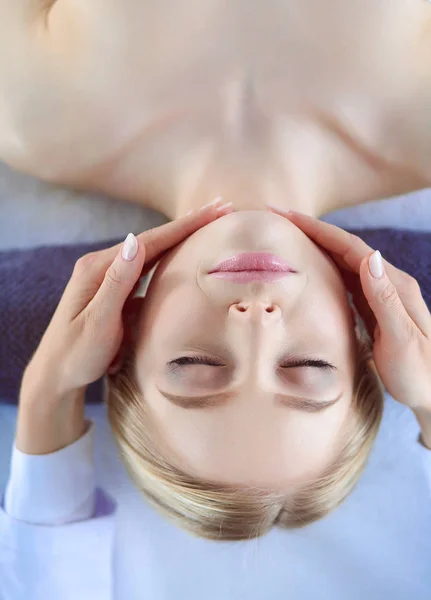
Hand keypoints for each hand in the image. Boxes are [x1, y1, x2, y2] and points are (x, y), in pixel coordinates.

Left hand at [26, 199, 232, 395]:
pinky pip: (147, 271)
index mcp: (98, 268)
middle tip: (221, 208)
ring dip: (181, 239)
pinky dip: (169, 260)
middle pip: (153, 241)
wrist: (55, 375)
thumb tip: (137, 240)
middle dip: (188, 225)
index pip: (150, 240)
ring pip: (152, 253)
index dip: (185, 225)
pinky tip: (183, 256)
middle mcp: (103, 266)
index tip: (215, 209)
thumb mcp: (98, 321)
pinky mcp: (114, 292)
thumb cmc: (76, 354)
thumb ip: (117, 282)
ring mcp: (108, 278)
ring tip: (208, 225)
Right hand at [267, 206, 430, 413]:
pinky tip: (311, 268)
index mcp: (394, 285)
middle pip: (345, 249)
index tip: (290, 216)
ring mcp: (380, 295)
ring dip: (317, 246)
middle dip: (313, 231)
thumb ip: (384, 298)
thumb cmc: (420, 372)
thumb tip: (370, 256)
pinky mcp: (374, 309)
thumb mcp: (402, 339)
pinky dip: (325, 268)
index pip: (352, 248)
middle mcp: (387, 283)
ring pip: (343, 262)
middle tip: (280, 218)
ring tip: (289, 237)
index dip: (320, 230)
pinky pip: (345, 281)